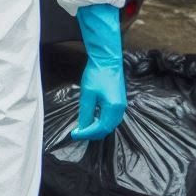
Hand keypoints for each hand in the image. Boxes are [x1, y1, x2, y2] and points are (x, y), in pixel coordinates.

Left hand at [70, 4, 126, 140]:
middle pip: (106, 129)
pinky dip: (101, 122)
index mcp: (113, 108)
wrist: (107, 61)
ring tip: (82, 129)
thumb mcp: (87, 94)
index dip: (87, 134)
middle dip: (92, 133)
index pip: (100, 128)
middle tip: (77, 134)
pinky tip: (91, 119)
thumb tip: (82, 128)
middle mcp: (120, 109)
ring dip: (97, 129)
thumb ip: (85, 112)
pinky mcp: (119, 102)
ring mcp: (121, 106)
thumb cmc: (96, 75)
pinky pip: (111, 118)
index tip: (74, 135)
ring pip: (110, 125)